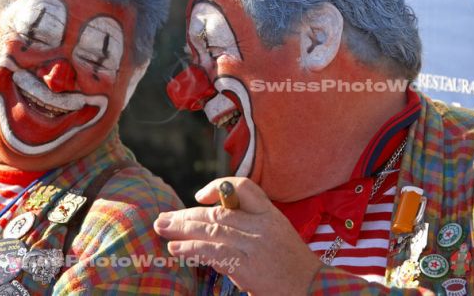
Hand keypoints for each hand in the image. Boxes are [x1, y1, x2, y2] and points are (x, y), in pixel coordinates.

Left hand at [153, 177, 322, 295]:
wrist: (311, 288)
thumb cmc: (292, 263)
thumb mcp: (276, 232)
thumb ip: (251, 222)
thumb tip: (216, 220)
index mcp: (270, 213)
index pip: (243, 187)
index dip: (218, 187)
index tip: (199, 197)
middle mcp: (261, 225)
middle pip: (217, 212)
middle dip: (186, 214)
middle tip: (163, 217)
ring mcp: (253, 244)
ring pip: (211, 229)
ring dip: (182, 229)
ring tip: (162, 229)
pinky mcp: (245, 265)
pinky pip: (212, 251)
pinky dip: (191, 249)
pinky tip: (176, 248)